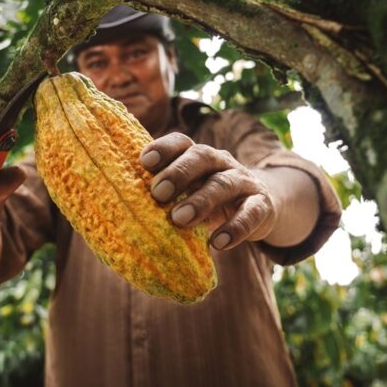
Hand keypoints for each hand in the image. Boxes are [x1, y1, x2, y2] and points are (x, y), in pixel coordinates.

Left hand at [140, 133, 275, 250]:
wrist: (261, 205)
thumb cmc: (210, 199)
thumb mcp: (190, 192)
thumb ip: (167, 196)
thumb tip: (124, 213)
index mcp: (198, 156)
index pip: (181, 142)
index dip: (163, 148)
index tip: (144, 162)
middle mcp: (221, 162)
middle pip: (201, 157)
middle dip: (178, 173)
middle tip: (158, 193)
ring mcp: (243, 182)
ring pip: (223, 184)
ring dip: (201, 200)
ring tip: (180, 219)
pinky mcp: (262, 205)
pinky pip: (251, 213)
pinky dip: (235, 228)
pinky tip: (219, 243)